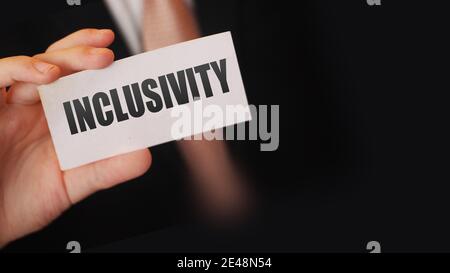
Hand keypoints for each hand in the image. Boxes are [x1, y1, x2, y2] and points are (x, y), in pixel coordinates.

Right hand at [0, 29, 150, 246]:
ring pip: (34, 66)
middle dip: (85, 54)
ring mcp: (9, 105)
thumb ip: (106, 169)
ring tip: (93, 60)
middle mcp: (34, 106)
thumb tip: (144, 155)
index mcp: (57, 118)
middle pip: (59, 65)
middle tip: (109, 53)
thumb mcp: (71, 185)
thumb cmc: (22, 201)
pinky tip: (47, 73)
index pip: (80, 82)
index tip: (127, 63)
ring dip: (65, 58)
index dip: (100, 68)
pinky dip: (20, 69)